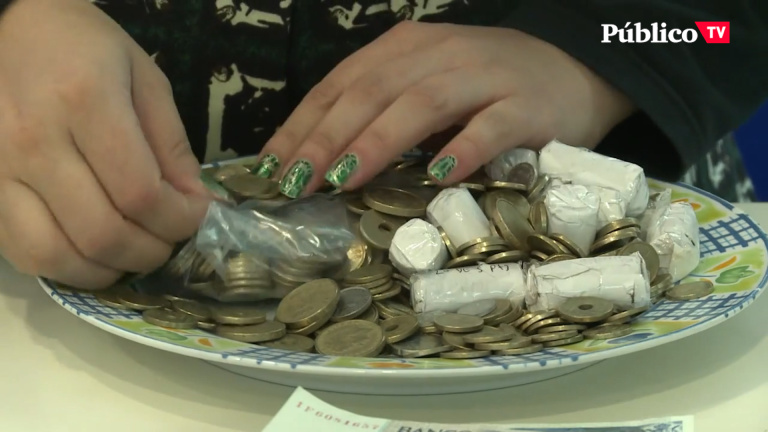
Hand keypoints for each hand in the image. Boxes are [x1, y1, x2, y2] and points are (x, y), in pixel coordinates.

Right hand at [0, 0, 210, 288]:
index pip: (140, 192)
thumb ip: (172, 145)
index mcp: (84, 102)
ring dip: (109, 269)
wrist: (13, 30)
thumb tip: (194, 203)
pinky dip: (67, 267)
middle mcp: (33, 140)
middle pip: (102, 232)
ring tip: (136, 252)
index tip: (198, 215)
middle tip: (171, 241)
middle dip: (152, 250)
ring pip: (56, 254)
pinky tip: (94, 251)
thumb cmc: (86, 49)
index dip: (179, 220)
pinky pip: (23, 252)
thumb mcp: (145, 79)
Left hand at [254, 21, 633, 197]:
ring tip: (345, 179)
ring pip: (421, 104)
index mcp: (405, 48)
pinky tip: (438, 174)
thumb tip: (321, 165)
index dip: (303, 124)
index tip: (271, 168)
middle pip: (371, 92)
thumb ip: (382, 112)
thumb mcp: (426, 87)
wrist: (574, 68)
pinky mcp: (526, 106)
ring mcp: (484, 77)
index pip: (341, 83)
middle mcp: (439, 54)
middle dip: (326, 138)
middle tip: (296, 183)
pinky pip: (491, 126)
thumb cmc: (486, 88)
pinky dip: (463, 148)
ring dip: (379, 142)